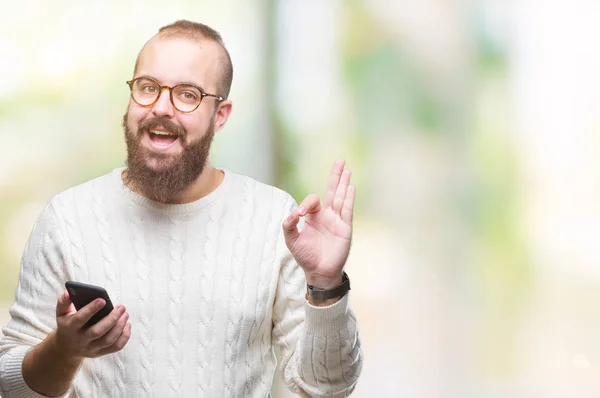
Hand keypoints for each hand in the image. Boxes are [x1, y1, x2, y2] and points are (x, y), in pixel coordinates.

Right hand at [53, 290, 130, 358]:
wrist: (66, 348)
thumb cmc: (68, 324)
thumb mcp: (61, 313)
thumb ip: (64, 302)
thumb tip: (69, 292)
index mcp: (69, 327)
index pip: (80, 319)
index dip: (91, 309)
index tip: (102, 300)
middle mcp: (80, 340)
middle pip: (97, 332)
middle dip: (111, 319)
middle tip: (122, 307)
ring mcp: (91, 348)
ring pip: (108, 340)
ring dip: (120, 327)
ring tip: (125, 314)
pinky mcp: (100, 353)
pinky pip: (115, 347)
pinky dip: (124, 336)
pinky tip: (127, 324)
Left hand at [282, 159, 354, 288]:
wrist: (319, 272)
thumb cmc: (305, 256)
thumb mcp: (291, 240)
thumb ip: (289, 225)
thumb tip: (292, 213)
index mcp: (313, 216)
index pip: (312, 200)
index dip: (305, 204)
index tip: (298, 215)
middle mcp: (327, 216)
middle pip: (332, 191)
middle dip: (335, 176)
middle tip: (340, 160)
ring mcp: (337, 221)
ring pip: (341, 197)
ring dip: (344, 183)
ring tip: (347, 169)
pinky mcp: (345, 228)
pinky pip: (347, 210)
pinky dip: (349, 198)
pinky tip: (351, 186)